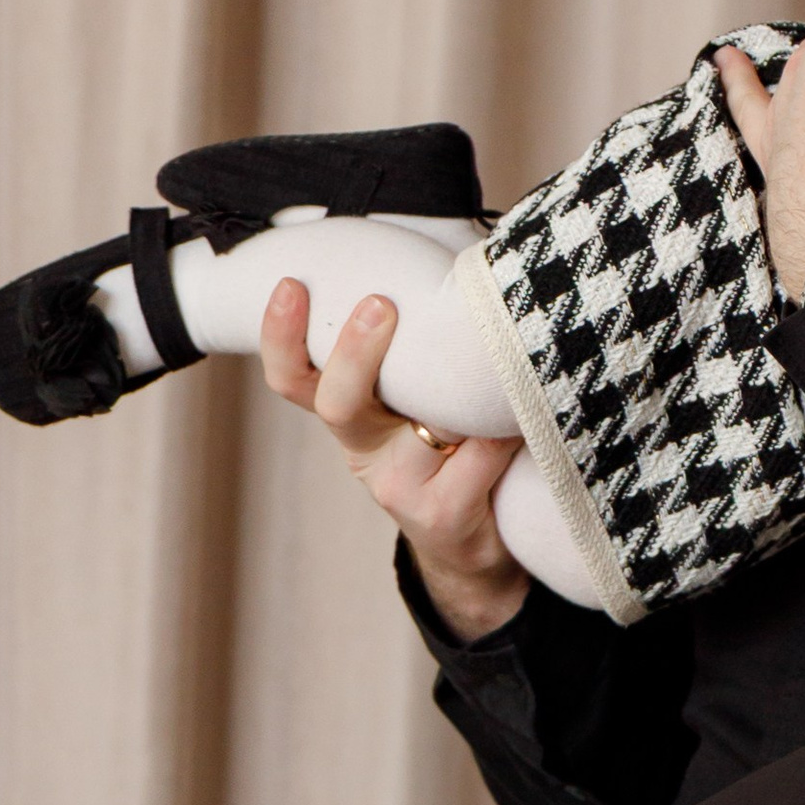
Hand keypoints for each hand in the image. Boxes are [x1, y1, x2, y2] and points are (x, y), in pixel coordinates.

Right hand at [259, 280, 526, 639]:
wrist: (472, 549)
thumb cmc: (451, 451)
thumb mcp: (418, 401)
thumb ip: (419, 348)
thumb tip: (453, 255)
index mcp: (350, 417)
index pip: (294, 379)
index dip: (282, 336)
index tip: (291, 288)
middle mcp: (364, 453)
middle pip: (337, 404)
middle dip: (354, 352)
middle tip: (379, 305)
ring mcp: (400, 489)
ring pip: (426, 425)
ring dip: (461, 390)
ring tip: (496, 352)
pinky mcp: (441, 517)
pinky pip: (476, 454)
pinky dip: (503, 428)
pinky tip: (522, 414)